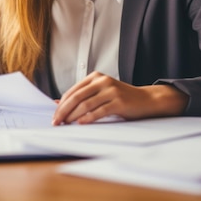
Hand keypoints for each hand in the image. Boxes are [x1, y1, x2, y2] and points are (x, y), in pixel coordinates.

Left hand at [52, 72, 187, 124]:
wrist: (145, 100)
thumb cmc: (120, 98)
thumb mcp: (100, 93)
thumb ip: (82, 97)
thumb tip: (57, 104)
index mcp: (96, 76)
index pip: (73, 90)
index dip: (61, 104)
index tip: (54, 115)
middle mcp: (103, 81)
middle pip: (77, 97)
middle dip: (64, 111)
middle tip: (56, 122)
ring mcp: (111, 91)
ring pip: (86, 104)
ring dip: (73, 116)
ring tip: (66, 124)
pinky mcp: (119, 102)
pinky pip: (99, 111)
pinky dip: (88, 118)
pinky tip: (80, 124)